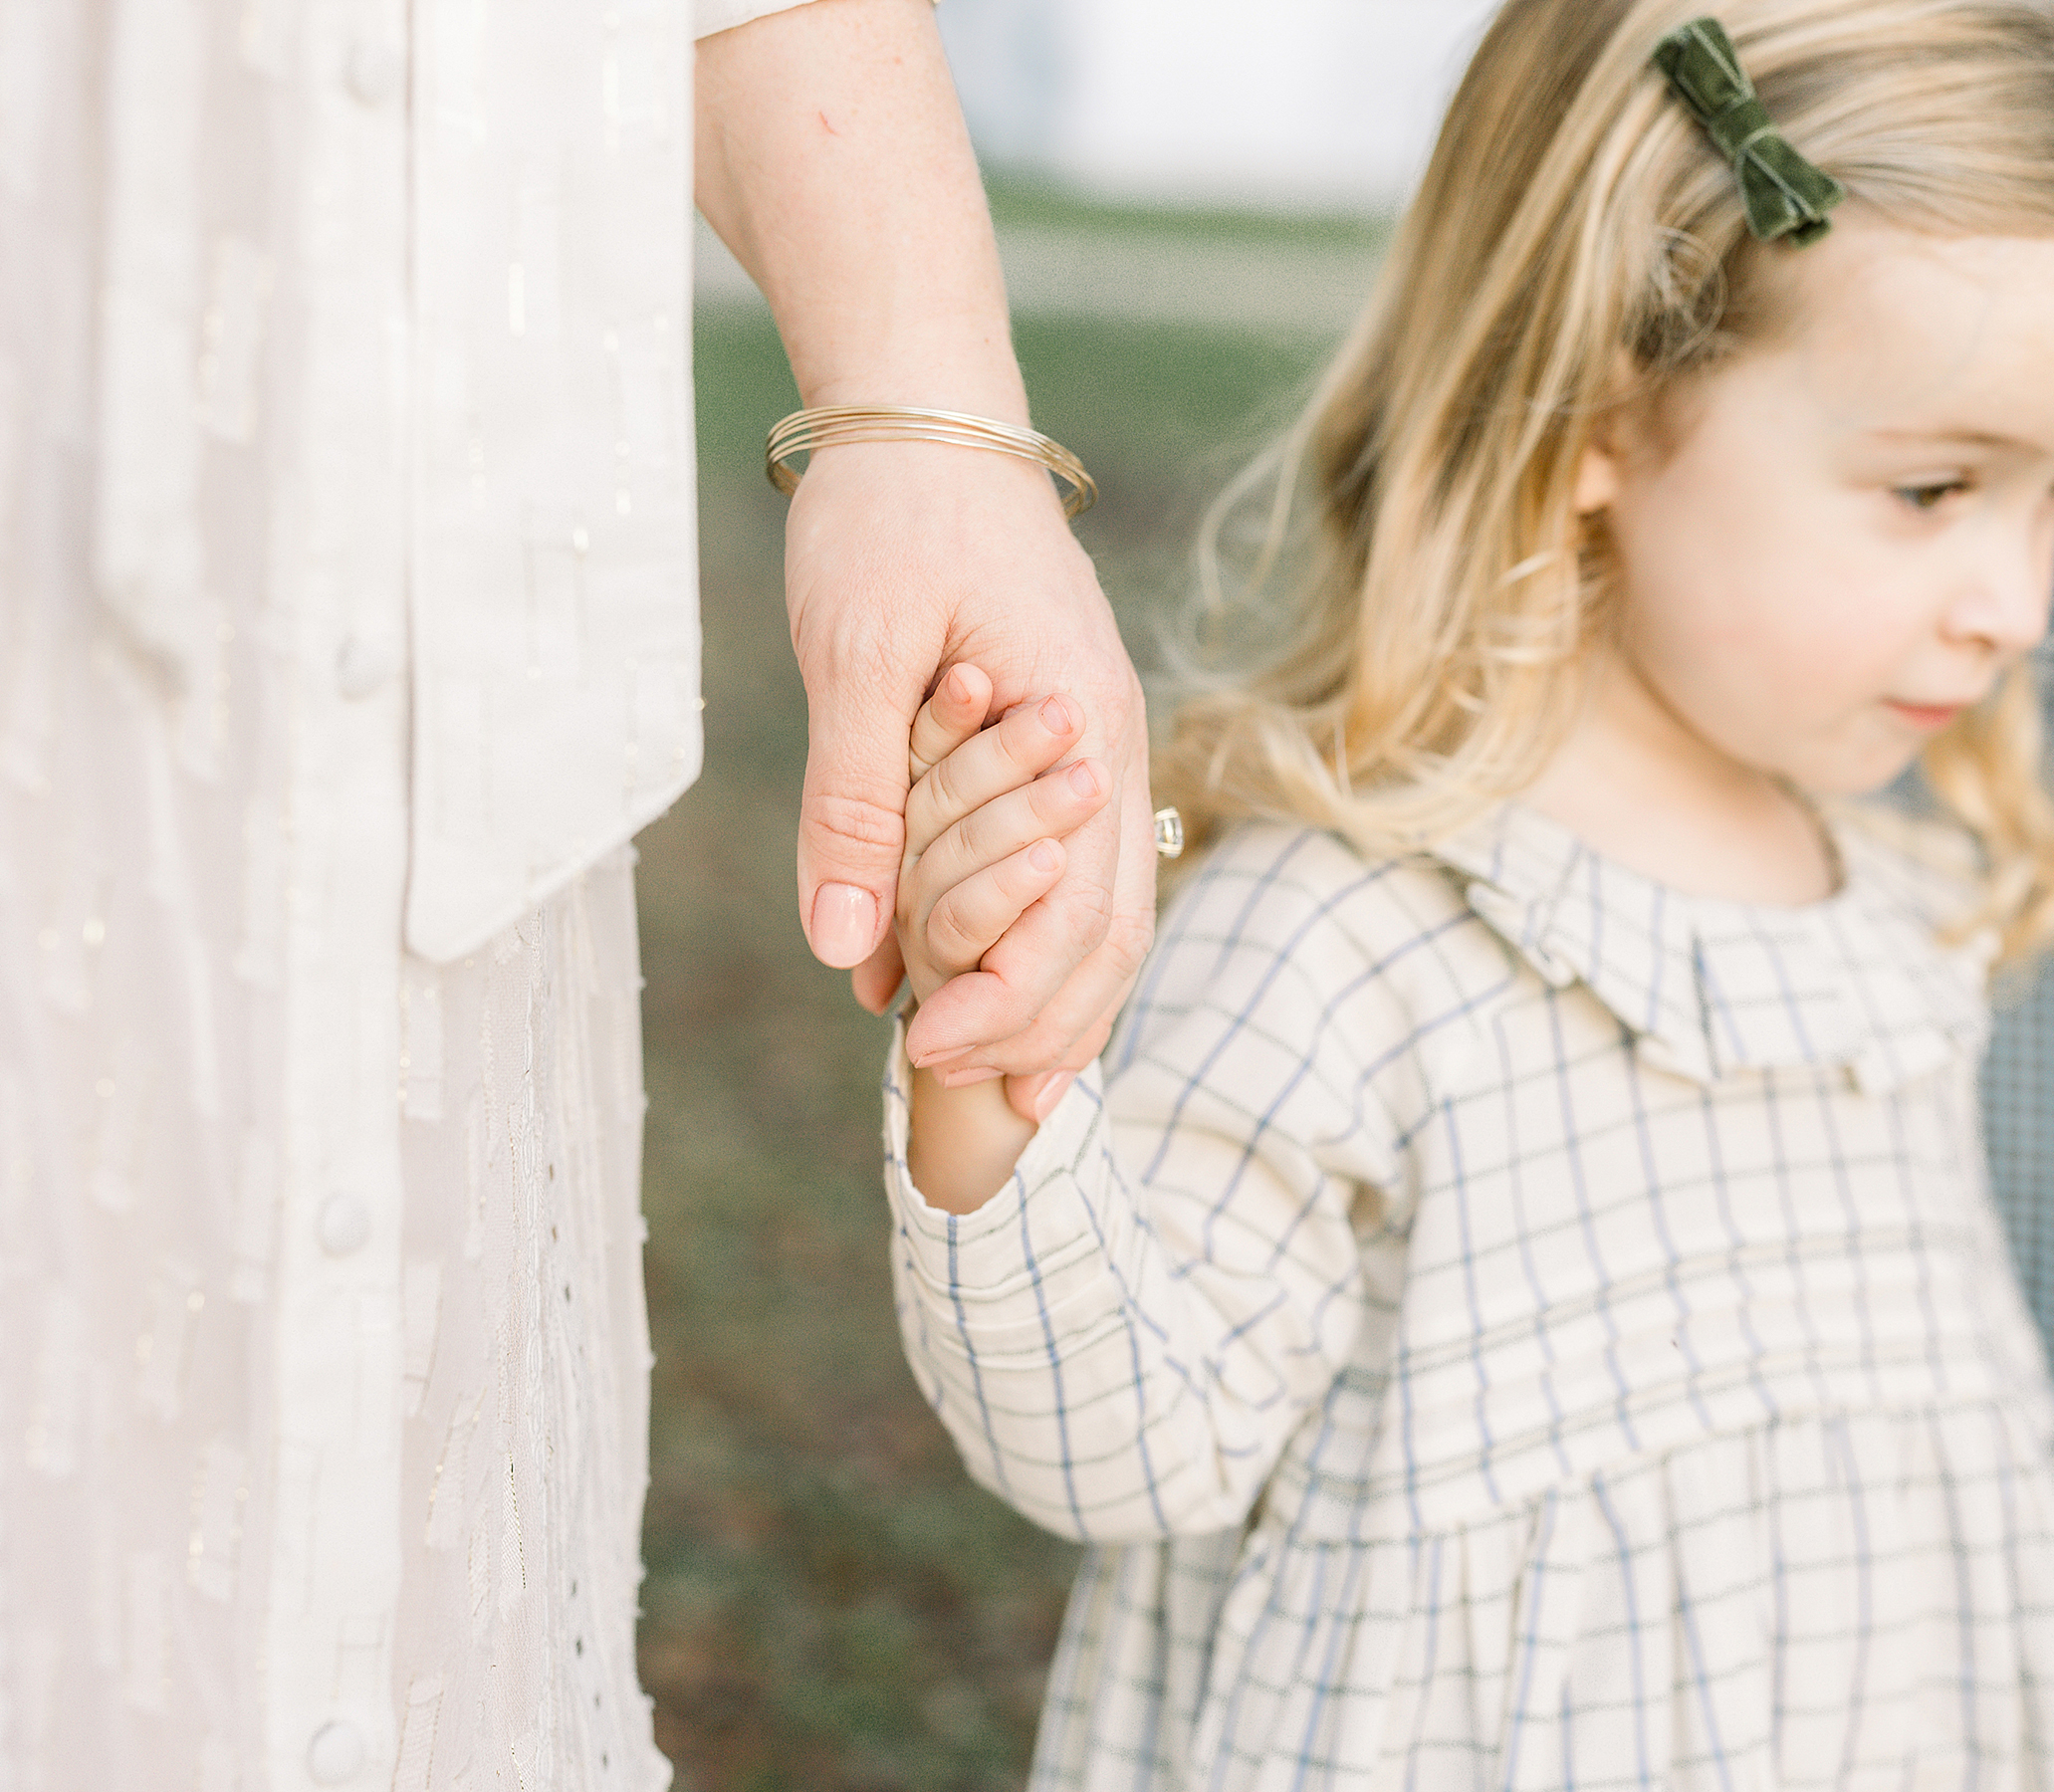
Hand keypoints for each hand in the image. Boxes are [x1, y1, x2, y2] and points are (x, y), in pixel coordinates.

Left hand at [781, 442, 1153, 1107]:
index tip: (928, 1057)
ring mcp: (1097, 745)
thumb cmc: (890, 516)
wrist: (927, 412)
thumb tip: (846, 951)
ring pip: (1107, 905)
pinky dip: (1040, 940)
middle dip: (1045, 1023)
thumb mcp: (853, 651)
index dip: (1010, 1000)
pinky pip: (1075, 865)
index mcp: (1080, 727)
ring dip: (1053, 996)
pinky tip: (985, 990)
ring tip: (996, 1081)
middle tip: (966, 1101)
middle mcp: (1110, 748)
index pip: (1077, 909)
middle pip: (1113, 928)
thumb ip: (856, 800)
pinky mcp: (1062, 740)